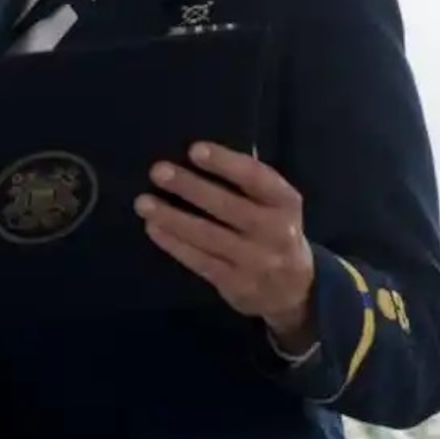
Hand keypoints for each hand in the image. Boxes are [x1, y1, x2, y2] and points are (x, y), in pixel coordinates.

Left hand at [134, 142, 314, 342]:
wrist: (295, 289)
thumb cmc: (273, 229)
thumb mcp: (274, 204)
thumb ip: (247, 184)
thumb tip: (196, 155)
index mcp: (285, 202)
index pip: (256, 178)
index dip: (225, 163)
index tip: (194, 149)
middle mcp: (276, 231)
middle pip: (228, 206)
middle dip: (190, 187)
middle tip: (158, 171)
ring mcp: (256, 261)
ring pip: (208, 236)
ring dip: (172, 217)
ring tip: (144, 202)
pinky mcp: (236, 284)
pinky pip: (199, 260)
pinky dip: (174, 243)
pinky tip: (153, 227)